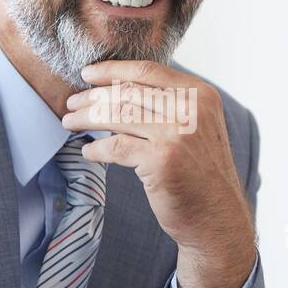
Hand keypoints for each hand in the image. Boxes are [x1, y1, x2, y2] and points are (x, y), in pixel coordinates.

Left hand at [61, 60, 256, 287]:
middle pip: (128, 92)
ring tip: (69, 122)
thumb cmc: (200, 174)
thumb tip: (118, 86)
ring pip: (118, 115)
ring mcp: (177, 134)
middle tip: (72, 102)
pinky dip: (96, 149)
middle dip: (92, 96)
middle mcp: (191, 110)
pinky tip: (87, 152)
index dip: (112, 70)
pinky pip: (116, 147)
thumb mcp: (197, 127)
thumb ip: (170, 104)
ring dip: (87, 118)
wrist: (217, 218)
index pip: (148, 71)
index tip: (88, 73)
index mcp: (200, 95)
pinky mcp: (162, 160)